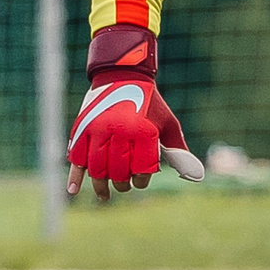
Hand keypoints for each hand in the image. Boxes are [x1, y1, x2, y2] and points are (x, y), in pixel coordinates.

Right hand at [68, 23, 208, 199]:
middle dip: (122, 184)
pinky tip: (72, 190)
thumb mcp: (168, 123)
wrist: (122, 75)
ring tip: (105, 195)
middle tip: (124, 186)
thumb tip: (196, 177)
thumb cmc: (150, 104)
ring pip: (96, 168)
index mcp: (142, 131)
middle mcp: (118, 131)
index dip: (142, 179)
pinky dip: (74, 175)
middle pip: (117, 172)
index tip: (141, 179)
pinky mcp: (82, 129)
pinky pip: (76, 156)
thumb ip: (178, 150)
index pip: (141, 169)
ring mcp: (97, 130)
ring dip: (100, 186)